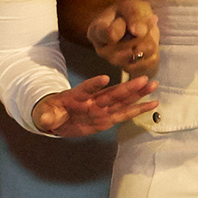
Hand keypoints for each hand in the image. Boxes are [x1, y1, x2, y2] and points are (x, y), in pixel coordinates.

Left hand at [32, 72, 155, 137]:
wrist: (57, 117)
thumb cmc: (51, 112)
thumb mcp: (45, 114)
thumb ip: (46, 116)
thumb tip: (44, 119)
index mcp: (76, 97)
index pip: (85, 89)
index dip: (93, 84)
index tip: (104, 78)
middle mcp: (92, 101)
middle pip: (111, 93)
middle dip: (127, 87)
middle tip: (143, 79)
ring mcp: (101, 108)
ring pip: (122, 100)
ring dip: (137, 94)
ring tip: (153, 85)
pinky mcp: (106, 118)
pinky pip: (124, 113)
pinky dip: (138, 109)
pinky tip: (152, 103)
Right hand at [84, 0, 158, 76]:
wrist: (131, 22)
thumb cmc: (126, 13)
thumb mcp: (130, 6)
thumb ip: (133, 15)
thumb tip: (139, 32)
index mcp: (96, 32)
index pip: (111, 35)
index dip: (125, 25)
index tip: (125, 18)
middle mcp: (102, 51)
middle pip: (127, 49)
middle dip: (142, 34)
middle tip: (143, 23)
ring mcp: (116, 62)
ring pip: (138, 57)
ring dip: (149, 42)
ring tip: (147, 32)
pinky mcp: (132, 68)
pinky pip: (148, 63)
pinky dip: (154, 51)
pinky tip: (150, 42)